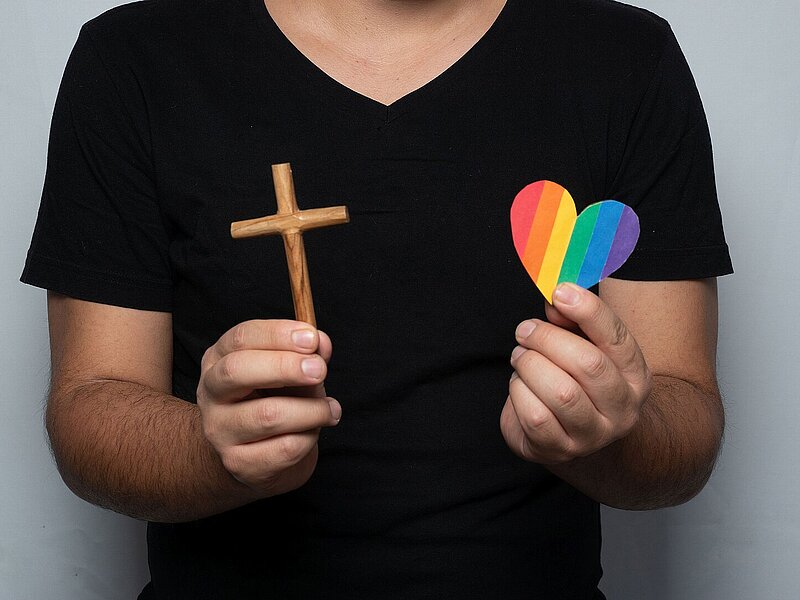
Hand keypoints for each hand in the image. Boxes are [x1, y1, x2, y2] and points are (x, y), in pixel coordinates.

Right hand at [197, 320, 340, 496]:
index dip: (278, 335)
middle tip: (320, 370)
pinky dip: (309, 438)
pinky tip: (312, 433)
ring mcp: (219, 430)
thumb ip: (306, 355)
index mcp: (219, 359)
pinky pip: (284, 448)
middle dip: (285, 367)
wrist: (255, 454)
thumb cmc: (275, 400)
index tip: (312, 338)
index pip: (242, 338)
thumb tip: (320, 344)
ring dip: (311, 410)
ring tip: (331, 410)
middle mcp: (211, 392)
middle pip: (237, 371)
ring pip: (268, 415)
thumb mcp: (290, 371)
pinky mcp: (238, 463)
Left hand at [501, 283, 651, 463]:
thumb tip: (557, 300)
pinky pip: (534, 417)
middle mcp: (622, 409)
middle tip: (525, 331)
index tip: (560, 292)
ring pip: (560, 393)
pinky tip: (520, 385)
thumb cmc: (578, 380)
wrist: (578, 435)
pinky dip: (518, 393)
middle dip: (547, 339)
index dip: (588, 310)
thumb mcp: (583, 346)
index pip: (616, 338)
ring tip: (521, 358)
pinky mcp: (559, 450)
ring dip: (529, 366)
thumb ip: (572, 321)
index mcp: (635, 375)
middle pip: (587, 364)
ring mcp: (593, 435)